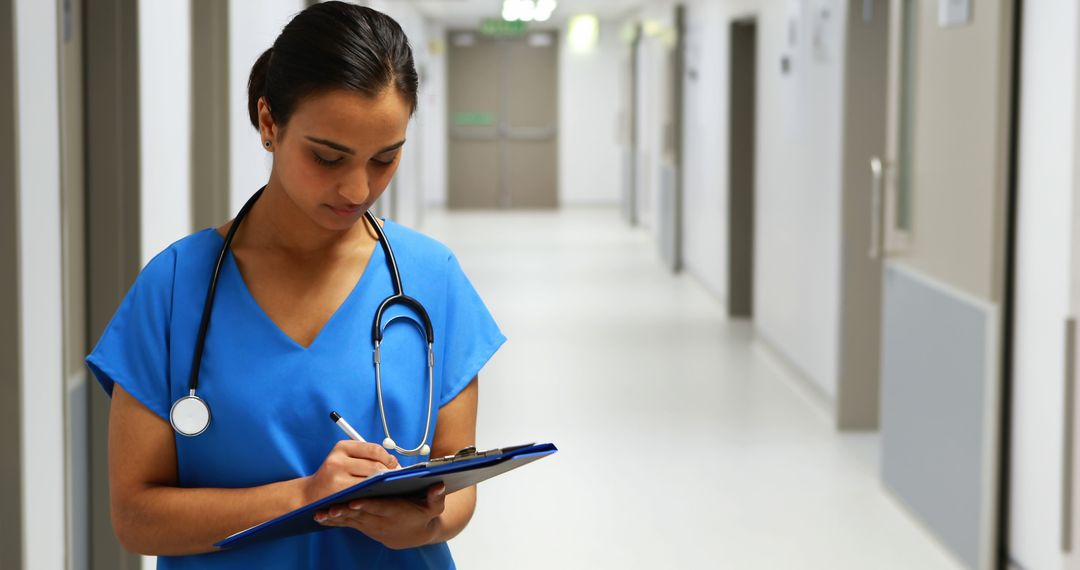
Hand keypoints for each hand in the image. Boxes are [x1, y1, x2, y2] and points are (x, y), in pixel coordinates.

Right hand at [301, 441, 398, 504]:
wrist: (308, 495)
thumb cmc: (332, 477)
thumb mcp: (344, 459)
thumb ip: (365, 456)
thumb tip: (394, 462)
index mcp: (342, 447)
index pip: (374, 450)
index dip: (388, 458)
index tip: (394, 466)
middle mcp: (338, 460)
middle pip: (375, 466)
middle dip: (389, 473)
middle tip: (395, 480)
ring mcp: (337, 477)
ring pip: (371, 480)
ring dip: (383, 484)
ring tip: (388, 487)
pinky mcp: (338, 493)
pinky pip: (364, 492)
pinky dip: (373, 493)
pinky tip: (376, 495)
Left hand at [314, 483, 446, 549]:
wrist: (413, 535)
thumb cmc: (422, 516)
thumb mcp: (434, 508)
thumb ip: (436, 497)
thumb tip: (439, 486)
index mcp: (396, 512)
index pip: (380, 507)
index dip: (368, 505)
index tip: (355, 501)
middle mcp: (381, 520)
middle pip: (361, 514)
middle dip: (345, 511)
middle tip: (330, 508)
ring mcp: (370, 524)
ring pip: (351, 520)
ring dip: (336, 517)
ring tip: (320, 513)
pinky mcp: (363, 525)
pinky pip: (347, 523)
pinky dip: (334, 521)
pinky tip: (320, 517)